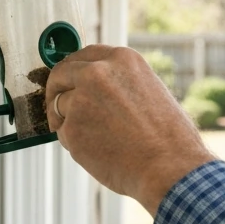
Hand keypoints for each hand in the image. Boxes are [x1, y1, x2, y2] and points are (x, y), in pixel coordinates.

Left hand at [45, 44, 216, 214]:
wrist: (169, 168)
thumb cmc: (168, 139)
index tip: (67, 82)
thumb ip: (119, 83)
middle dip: (55, 91)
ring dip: (70, 123)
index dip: (71, 71)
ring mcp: (81, 99)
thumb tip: (93, 88)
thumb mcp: (149, 91)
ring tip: (101, 141)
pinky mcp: (71, 127)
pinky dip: (74, 145)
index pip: (83, 55)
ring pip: (60, 107)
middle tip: (57, 109)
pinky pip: (63, 133)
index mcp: (121, 59)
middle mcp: (97, 72)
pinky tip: (100, 153)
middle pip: (60, 74)